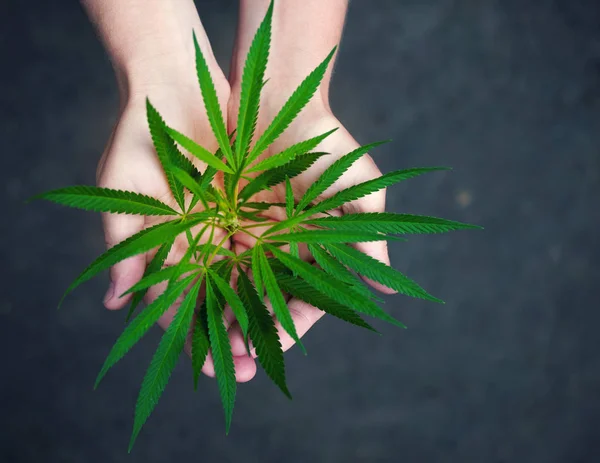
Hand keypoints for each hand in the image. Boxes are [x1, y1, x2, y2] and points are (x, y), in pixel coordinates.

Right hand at [97, 65, 257, 381]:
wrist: (173, 90)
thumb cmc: (138, 141)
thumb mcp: (124, 192)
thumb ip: (125, 247)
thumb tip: (115, 304)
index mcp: (165, 252)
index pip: (180, 308)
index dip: (196, 339)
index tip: (216, 368)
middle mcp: (197, 247)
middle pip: (217, 302)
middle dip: (234, 336)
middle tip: (253, 369)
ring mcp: (224, 227)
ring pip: (245, 279)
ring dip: (260, 311)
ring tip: (280, 342)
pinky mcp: (249, 207)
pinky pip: (266, 244)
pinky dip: (279, 268)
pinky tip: (296, 294)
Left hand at [226, 93, 393, 357]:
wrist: (283, 102)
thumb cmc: (329, 145)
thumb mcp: (358, 190)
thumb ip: (368, 236)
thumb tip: (387, 289)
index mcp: (318, 250)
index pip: (307, 298)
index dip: (292, 321)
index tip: (276, 339)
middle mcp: (286, 249)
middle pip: (269, 298)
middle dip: (253, 324)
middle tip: (232, 349)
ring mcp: (256, 235)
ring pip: (240, 283)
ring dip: (226, 307)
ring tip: (208, 330)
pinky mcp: (227, 217)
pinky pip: (216, 253)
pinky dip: (207, 274)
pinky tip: (192, 292)